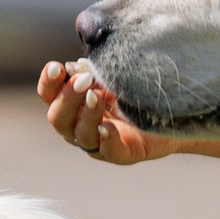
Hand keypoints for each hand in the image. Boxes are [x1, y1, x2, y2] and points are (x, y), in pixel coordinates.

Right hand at [38, 59, 172, 164]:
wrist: (170, 116)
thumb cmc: (134, 93)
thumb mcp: (113, 79)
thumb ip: (95, 72)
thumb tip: (78, 63)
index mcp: (71, 107)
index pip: (49, 96)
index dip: (48, 83)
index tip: (56, 66)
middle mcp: (78, 128)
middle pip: (58, 118)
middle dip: (67, 98)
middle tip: (83, 80)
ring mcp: (98, 144)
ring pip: (81, 135)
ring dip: (87, 115)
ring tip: (97, 96)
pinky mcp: (122, 154)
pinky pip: (109, 151)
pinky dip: (107, 140)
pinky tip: (107, 127)